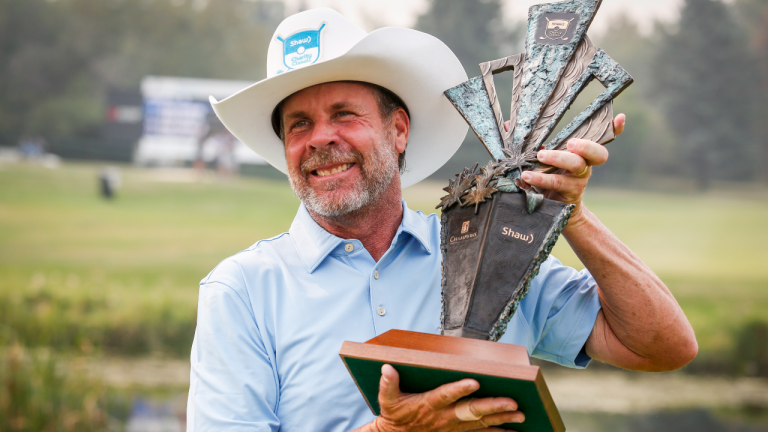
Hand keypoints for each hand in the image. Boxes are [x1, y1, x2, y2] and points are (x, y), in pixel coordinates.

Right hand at [364, 364, 523, 431]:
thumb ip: (388, 384)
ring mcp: (453, 427)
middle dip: (493, 407)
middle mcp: (445, 417)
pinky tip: (514, 430)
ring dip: (502, 420)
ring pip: (481, 423)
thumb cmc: (394, 415)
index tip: (474, 381)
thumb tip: (387, 368)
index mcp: (429, 404)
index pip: (445, 395)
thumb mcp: (387, 400)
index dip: (459, 389)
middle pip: (471, 411)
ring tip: (521, 415)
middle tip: (512, 402)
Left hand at [510, 114, 625, 224]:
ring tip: (535, 163)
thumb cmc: (547, 177)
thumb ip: (529, 141)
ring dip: (553, 165)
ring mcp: (576, 183)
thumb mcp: (543, 159)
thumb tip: (506, 125)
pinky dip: (539, 183)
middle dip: (582, 147)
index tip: (620, 118)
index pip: (602, 140)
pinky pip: (554, 189)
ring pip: (572, 171)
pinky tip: (525, 180)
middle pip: (591, 155)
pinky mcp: (564, 198)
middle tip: (567, 143)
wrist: (550, 209)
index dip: (614, 130)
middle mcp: (583, 168)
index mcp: (582, 155)